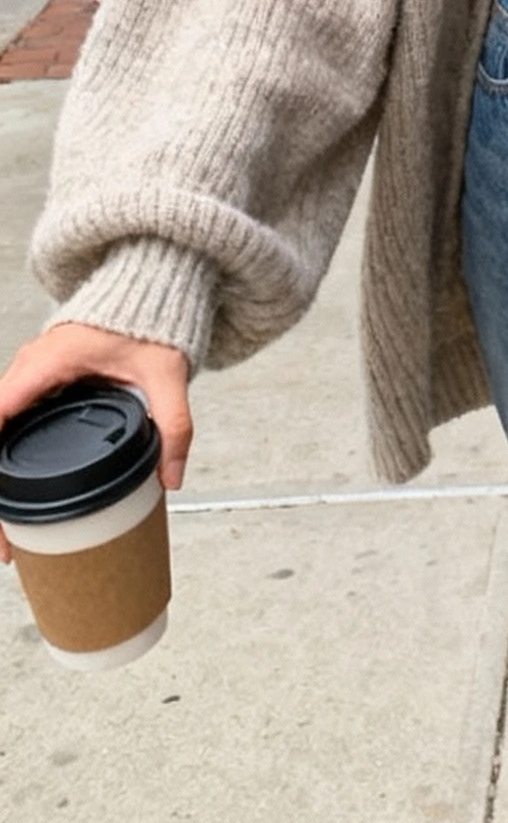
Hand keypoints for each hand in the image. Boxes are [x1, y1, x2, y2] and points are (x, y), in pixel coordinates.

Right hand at [0, 324, 191, 563]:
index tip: (0, 509)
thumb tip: (172, 476)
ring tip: (9, 531)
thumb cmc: (148, 317)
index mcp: (47, 363)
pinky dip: (7, 456)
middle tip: (6, 541)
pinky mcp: (38, 382)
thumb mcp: (165, 373)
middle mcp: (29, 368)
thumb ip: (174, 423)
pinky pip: (10, 421)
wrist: (146, 281)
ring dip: (0, 476)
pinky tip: (15, 494)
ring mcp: (30, 374)